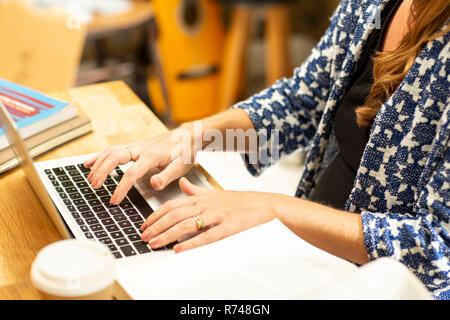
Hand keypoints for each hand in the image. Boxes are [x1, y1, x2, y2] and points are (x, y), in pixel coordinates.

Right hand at [83, 126, 195, 204]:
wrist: (187, 137)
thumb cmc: (184, 153)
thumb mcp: (180, 167)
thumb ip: (166, 176)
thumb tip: (154, 184)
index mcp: (151, 156)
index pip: (132, 173)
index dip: (121, 188)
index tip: (114, 200)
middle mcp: (140, 149)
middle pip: (114, 157)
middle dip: (102, 172)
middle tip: (95, 187)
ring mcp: (136, 146)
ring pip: (110, 152)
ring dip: (98, 165)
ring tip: (90, 180)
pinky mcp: (134, 146)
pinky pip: (112, 150)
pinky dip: (99, 156)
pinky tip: (88, 163)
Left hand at [140, 177, 279, 252]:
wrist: (266, 205)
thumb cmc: (241, 202)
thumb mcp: (216, 193)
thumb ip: (196, 190)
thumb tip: (182, 184)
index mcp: (202, 197)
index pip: (172, 205)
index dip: (155, 216)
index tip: (144, 225)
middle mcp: (206, 204)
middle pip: (174, 214)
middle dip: (156, 226)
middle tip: (143, 237)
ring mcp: (217, 215)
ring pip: (186, 225)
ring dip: (167, 235)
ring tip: (154, 244)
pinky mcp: (228, 227)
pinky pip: (207, 236)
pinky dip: (191, 243)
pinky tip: (179, 249)